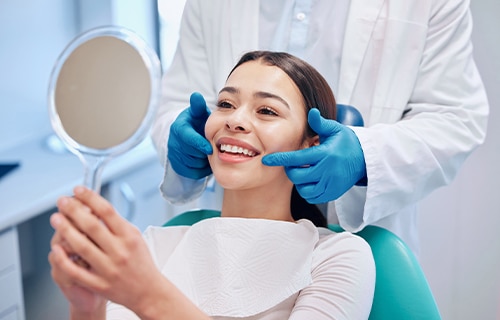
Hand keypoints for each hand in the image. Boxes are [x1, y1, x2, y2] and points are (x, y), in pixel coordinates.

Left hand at [48, 186, 166, 315]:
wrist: (148, 291)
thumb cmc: (141, 262)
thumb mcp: (136, 237)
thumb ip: (117, 224)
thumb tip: (95, 206)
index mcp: (129, 237)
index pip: (107, 211)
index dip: (90, 198)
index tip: (79, 190)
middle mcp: (119, 251)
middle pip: (92, 226)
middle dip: (74, 210)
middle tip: (62, 201)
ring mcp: (108, 269)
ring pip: (82, 246)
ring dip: (66, 230)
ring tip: (56, 218)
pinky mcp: (99, 284)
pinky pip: (76, 271)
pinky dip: (64, 259)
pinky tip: (56, 248)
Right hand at [168, 92, 212, 178]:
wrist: (187, 136)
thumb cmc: (196, 123)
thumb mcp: (198, 113)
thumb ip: (198, 106)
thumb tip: (196, 95)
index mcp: (178, 128)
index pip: (188, 138)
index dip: (199, 144)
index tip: (210, 149)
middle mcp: (173, 142)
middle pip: (192, 153)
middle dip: (204, 152)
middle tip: (213, 149)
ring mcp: (174, 155)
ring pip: (193, 164)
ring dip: (204, 161)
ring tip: (209, 154)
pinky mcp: (177, 167)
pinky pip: (192, 173)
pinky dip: (202, 170)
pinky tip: (205, 161)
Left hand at [262, 108, 366, 202]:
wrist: (365, 159)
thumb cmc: (346, 142)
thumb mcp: (335, 129)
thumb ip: (320, 123)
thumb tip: (312, 112)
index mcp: (325, 154)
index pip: (297, 158)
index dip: (280, 159)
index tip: (267, 160)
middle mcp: (328, 171)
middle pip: (297, 176)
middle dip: (291, 170)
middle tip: (294, 164)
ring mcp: (331, 184)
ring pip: (303, 189)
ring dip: (299, 181)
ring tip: (305, 172)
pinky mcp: (333, 193)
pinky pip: (312, 197)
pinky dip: (307, 191)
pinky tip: (311, 181)